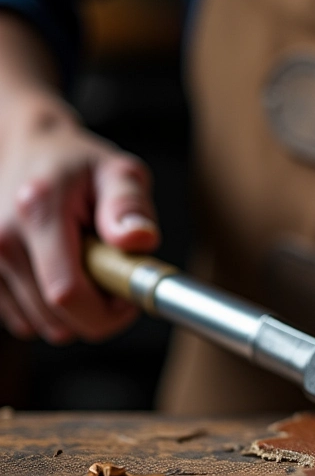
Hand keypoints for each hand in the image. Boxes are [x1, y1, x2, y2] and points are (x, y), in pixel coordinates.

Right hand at [0, 89, 158, 342]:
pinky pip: (22, 321)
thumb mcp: (119, 173)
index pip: (67, 294)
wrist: (30, 150)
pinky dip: (47, 310)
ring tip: (84, 270)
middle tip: (112, 279)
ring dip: (71, 313)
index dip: (106, 313)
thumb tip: (139, 238)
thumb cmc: (81, 167)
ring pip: (39, 325)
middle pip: (54, 318)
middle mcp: (0, 236)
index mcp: (38, 211)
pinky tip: (57, 274)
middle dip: (95, 313)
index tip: (127, 298)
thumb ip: (130, 205)